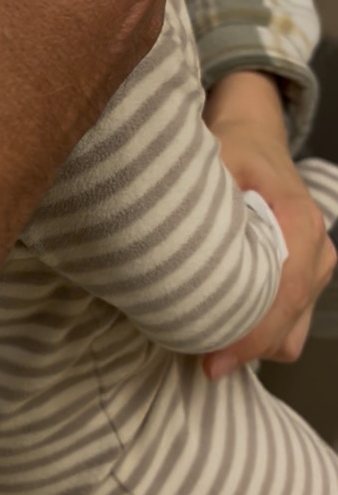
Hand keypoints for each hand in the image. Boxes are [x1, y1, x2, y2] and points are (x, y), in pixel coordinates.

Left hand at [202, 72, 336, 378]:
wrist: (253, 132)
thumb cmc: (232, 147)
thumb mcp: (216, 162)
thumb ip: (207, 202)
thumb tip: (177, 248)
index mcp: (299, 224)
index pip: (283, 297)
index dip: (249, 336)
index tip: (213, 360)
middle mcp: (317, 249)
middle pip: (289, 322)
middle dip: (248, 348)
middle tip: (203, 362)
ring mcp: (317, 265)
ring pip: (292, 329)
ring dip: (255, 343)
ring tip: (210, 346)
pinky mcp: (306, 274)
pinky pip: (290, 321)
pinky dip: (261, 333)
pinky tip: (225, 329)